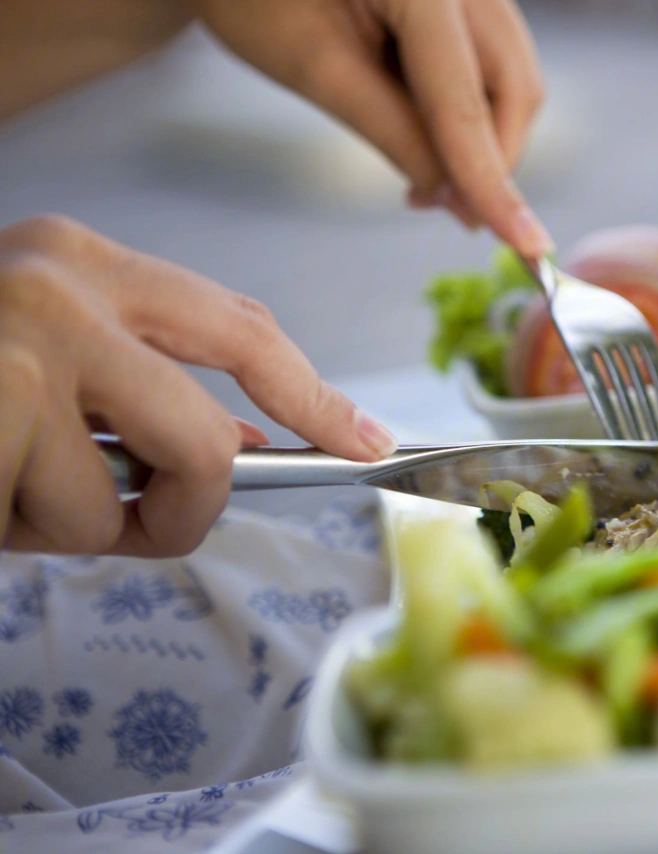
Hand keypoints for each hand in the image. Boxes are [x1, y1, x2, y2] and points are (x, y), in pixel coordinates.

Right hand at [0, 215, 396, 556]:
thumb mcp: (61, 363)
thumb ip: (150, 394)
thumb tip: (243, 442)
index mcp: (92, 264)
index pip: (244, 330)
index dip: (314, 395)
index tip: (365, 438)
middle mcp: (61, 291)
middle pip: (205, 440)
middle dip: (191, 504)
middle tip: (155, 519)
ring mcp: (17, 354)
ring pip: (118, 503)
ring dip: (73, 524)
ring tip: (5, 484)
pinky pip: (48, 526)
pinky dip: (15, 530)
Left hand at [193, 0, 553, 255]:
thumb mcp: (316, 70)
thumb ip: (394, 133)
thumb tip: (452, 197)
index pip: (466, 103)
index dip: (492, 184)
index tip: (530, 249)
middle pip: (515, 86)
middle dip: (492, 162)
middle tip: (444, 211)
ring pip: (511, 79)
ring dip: (483, 142)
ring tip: (427, 182)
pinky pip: (489, 65)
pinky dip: (470, 114)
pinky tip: (431, 140)